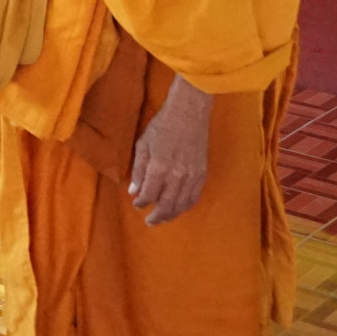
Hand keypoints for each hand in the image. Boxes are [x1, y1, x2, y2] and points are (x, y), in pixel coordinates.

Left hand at [127, 77, 210, 224]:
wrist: (189, 113)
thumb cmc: (161, 126)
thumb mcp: (142, 144)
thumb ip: (139, 170)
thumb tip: (134, 191)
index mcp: (159, 167)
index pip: (149, 194)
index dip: (141, 203)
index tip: (137, 205)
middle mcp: (177, 175)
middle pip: (167, 204)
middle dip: (157, 216)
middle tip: (150, 222)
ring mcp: (192, 176)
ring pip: (182, 204)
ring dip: (172, 214)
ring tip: (163, 218)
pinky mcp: (202, 173)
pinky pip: (194, 196)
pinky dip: (186, 205)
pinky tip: (179, 208)